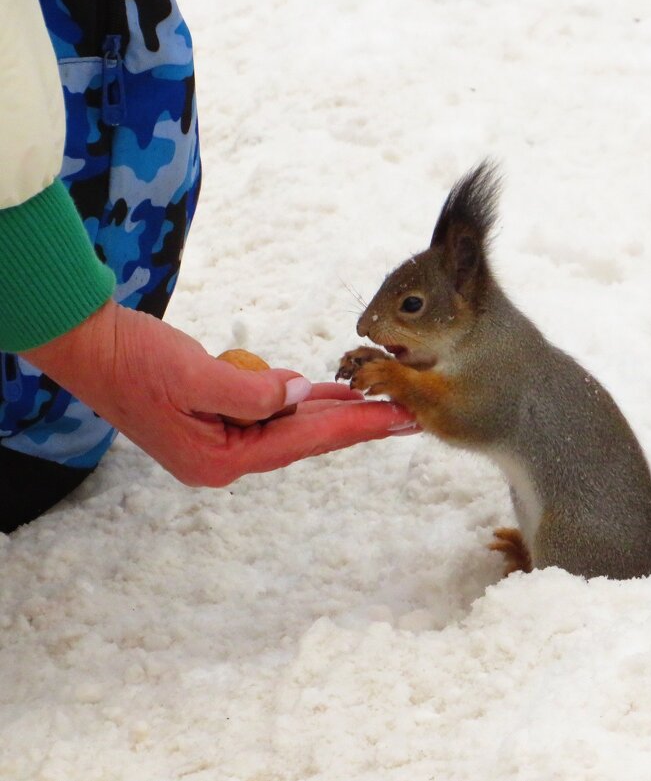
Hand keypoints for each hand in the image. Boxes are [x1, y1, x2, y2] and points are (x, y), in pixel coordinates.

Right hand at [22, 301, 418, 485]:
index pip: (305, 441)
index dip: (357, 427)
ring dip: (334, 411)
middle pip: (307, 438)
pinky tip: (329, 392)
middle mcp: (226, 457)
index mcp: (220, 459)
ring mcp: (222, 439)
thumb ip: (254, 392)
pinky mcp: (218, 417)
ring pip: (293, 424)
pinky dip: (302, 400)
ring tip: (381, 403)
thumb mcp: (194, 376)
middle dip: (358, 423)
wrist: (89, 346)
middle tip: (407, 415)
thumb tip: (301, 394)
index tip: (399, 420)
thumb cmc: (133, 362)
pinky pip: (272, 410)